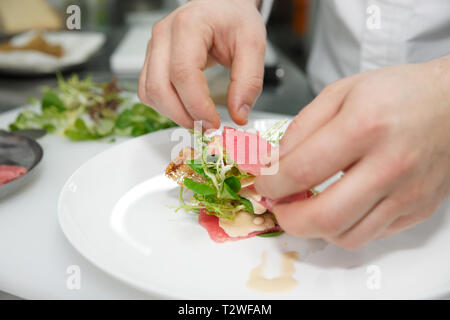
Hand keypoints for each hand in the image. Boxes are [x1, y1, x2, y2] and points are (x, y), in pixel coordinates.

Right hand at [138, 0, 265, 128]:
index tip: (215, 123)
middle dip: (183, 115)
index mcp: (189, 25)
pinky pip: (147, 91)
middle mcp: (164, 35)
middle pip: (159, 87)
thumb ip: (249, 82)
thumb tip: (238, 115)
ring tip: (199, 118)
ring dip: (173, 114)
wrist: (222, 6)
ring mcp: (154, 47)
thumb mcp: (253, 45)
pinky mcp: (152, 60)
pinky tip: (185, 108)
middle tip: (207, 126)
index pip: (183, 74)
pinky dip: (164, 107)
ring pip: (149, 92)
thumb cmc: (234, 19)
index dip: (197, 106)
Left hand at [255, 56, 449, 249]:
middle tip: (277, 205)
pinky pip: (371, 235)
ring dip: (314, 228)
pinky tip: (337, 206)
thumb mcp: (340, 93)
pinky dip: (343, 228)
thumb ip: (301, 129)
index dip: (270, 183)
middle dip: (287, 218)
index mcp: (364, 127)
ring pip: (346, 236)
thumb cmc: (397, 93)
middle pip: (324, 217)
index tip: (261, 182)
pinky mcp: (418, 209)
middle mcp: (390, 164)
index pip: (301, 171)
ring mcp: (408, 193)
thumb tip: (274, 164)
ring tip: (304, 206)